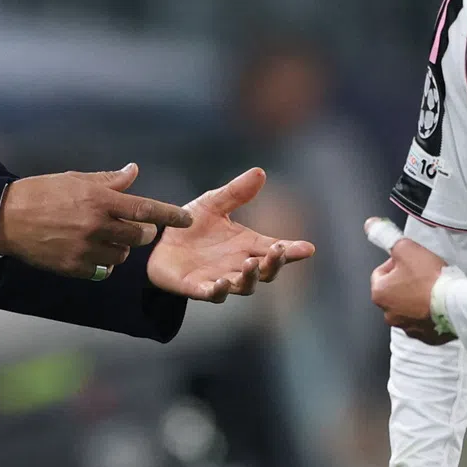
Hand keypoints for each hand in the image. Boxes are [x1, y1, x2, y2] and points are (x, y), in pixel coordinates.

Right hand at [0, 163, 191, 278]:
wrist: (5, 219)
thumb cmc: (42, 193)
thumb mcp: (76, 180)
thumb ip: (109, 180)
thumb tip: (134, 171)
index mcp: (99, 200)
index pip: (144, 209)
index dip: (170, 215)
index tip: (187, 219)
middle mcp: (96, 226)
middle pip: (139, 236)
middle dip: (143, 232)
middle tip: (136, 227)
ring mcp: (85, 249)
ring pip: (122, 255)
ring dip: (122, 247)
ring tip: (106, 237)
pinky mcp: (74, 267)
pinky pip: (103, 270)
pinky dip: (104, 262)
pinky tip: (92, 251)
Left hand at [147, 167, 314, 301]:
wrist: (159, 241)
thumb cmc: (192, 225)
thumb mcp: (213, 203)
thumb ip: (236, 192)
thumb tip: (260, 172)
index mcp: (247, 245)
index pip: (274, 249)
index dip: (292, 250)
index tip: (308, 248)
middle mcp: (238, 265)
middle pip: (266, 271)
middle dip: (275, 263)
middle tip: (279, 251)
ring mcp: (220, 278)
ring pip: (244, 286)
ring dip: (250, 277)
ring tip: (250, 264)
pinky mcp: (197, 288)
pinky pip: (212, 294)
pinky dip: (219, 291)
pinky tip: (222, 282)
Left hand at [368, 222, 452, 342]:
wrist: (456, 304)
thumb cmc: (430, 278)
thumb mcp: (406, 249)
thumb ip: (387, 237)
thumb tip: (370, 224)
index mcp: (379, 294)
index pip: (382, 272)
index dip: (397, 262)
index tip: (411, 260)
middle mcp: (389, 314)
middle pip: (395, 291)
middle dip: (407, 281)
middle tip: (424, 273)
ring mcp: (408, 327)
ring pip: (409, 307)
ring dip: (418, 298)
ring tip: (434, 288)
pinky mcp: (426, 337)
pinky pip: (424, 321)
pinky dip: (429, 313)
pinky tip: (440, 303)